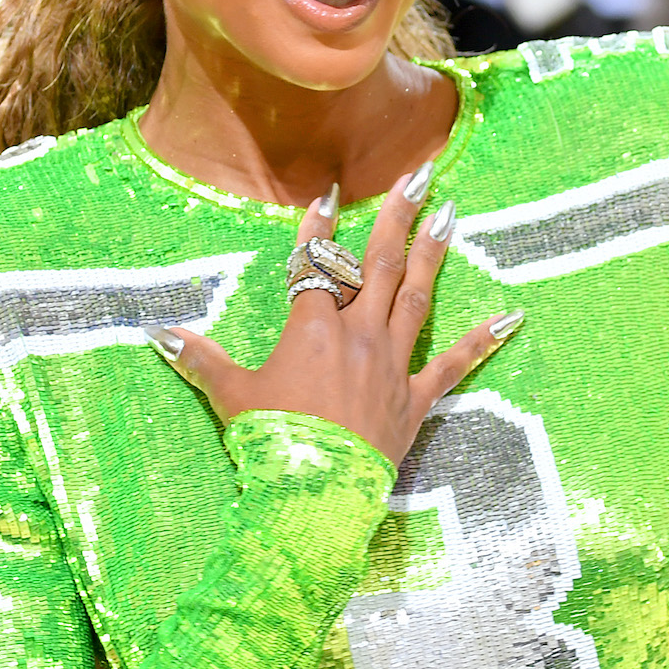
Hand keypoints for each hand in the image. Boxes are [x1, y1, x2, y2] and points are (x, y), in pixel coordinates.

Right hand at [149, 170, 519, 465]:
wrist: (314, 494)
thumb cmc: (271, 442)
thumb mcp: (230, 396)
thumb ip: (200, 358)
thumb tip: (157, 332)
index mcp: (312, 329)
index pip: (315, 265)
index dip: (318, 229)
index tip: (329, 194)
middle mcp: (358, 334)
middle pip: (380, 263)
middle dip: (399, 215)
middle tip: (421, 174)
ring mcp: (391, 365)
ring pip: (417, 296)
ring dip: (434, 253)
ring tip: (452, 213)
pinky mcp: (414, 400)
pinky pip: (453, 366)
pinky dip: (481, 341)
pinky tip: (511, 317)